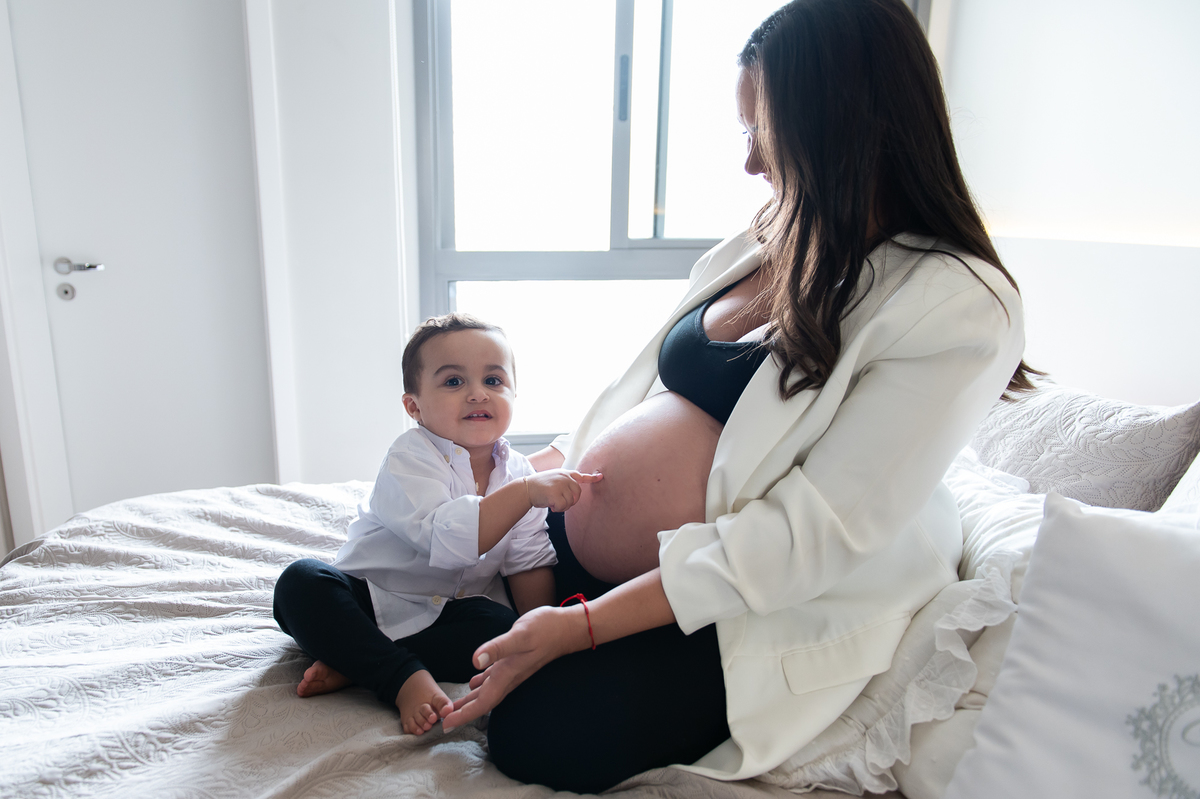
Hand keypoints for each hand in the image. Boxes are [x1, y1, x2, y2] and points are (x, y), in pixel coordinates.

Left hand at [441, 604, 589, 730]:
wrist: (568, 627)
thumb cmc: (545, 629)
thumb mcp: (520, 635)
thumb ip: (498, 648)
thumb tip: (474, 661)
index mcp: (507, 674)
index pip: (483, 702)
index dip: (464, 715)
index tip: (446, 725)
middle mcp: (509, 677)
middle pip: (483, 701)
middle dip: (464, 712)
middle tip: (444, 721)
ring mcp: (513, 670)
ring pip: (488, 692)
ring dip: (471, 701)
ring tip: (454, 707)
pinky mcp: (515, 661)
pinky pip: (494, 679)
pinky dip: (482, 684)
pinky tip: (475, 683)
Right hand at [524, 469, 601, 512]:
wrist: (525, 489)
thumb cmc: (538, 487)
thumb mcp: (553, 479)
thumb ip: (564, 483)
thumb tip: (574, 495)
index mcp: (564, 473)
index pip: (580, 475)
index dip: (591, 477)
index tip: (601, 476)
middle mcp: (564, 477)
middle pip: (578, 493)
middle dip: (571, 501)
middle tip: (560, 503)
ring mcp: (561, 485)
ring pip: (570, 502)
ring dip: (562, 506)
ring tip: (552, 502)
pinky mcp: (556, 494)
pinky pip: (563, 507)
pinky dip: (558, 509)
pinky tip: (551, 506)